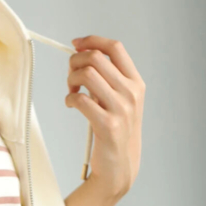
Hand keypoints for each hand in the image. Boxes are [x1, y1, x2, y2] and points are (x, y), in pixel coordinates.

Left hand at [65, 35, 144, 199]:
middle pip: (96, 58)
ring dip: (71, 80)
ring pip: (87, 75)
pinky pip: (80, 99)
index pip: (115, 48)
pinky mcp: (108, 125)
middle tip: (70, 76)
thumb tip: (81, 52)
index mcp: (136, 83)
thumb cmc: (115, 129)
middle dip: (75, 62)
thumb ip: (107, 78)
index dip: (92, 40)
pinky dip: (69, 99)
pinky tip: (71, 105)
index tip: (76, 44)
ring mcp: (121, 109)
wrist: (120, 165)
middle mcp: (132, 93)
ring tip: (71, 91)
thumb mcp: (119, 100)